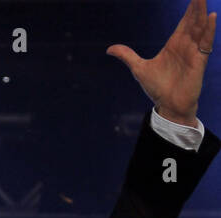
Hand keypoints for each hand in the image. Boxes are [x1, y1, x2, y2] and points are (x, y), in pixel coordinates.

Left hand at [107, 0, 214, 126]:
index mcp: (174, 45)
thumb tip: (109, 49)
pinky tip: (211, 17)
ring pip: (201, 28)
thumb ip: (127, 56)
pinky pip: (206, 42)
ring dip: (202, 13)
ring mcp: (194, 52)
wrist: (168, 105)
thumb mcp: (139, 68)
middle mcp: (186, 45)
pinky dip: (209, 30)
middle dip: (196, 6)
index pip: (184, 22)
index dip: (188, 9)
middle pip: (193, 21)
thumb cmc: (157, 88)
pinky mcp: (200, 61)